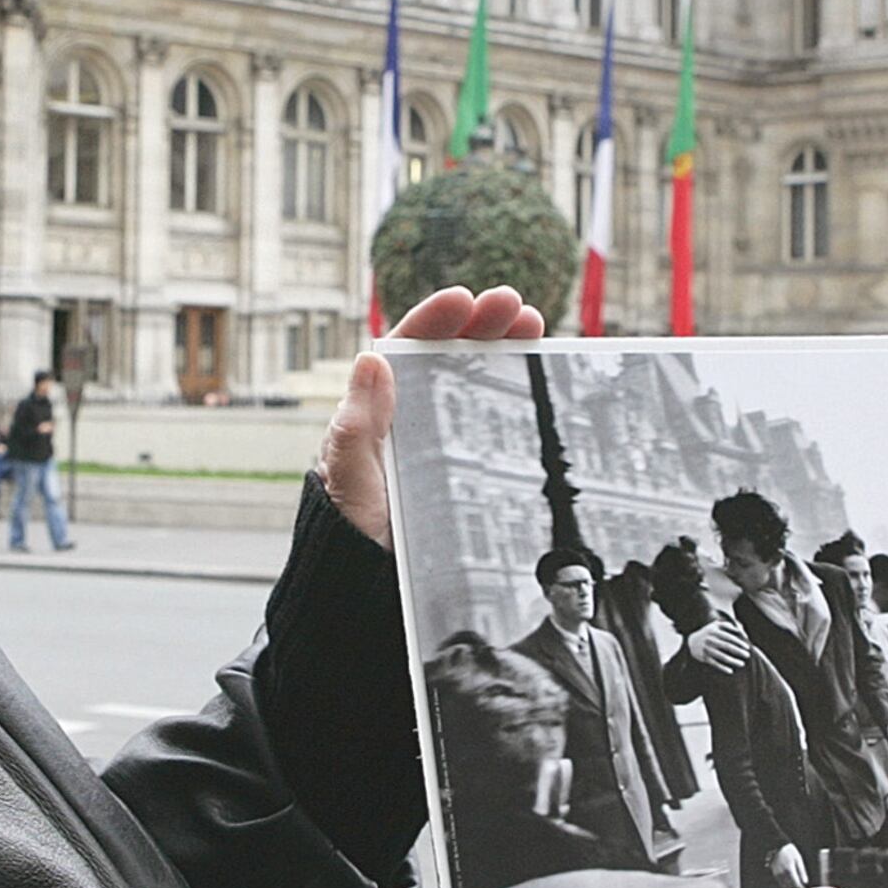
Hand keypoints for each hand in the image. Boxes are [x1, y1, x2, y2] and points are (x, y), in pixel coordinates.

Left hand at [319, 286, 543, 546]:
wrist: (370, 588)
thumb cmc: (351, 532)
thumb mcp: (349, 478)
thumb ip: (357, 426)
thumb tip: (371, 359)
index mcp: (375, 411)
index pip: (404, 351)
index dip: (434, 321)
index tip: (464, 300)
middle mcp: (408, 418)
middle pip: (446, 357)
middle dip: (480, 326)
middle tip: (515, 308)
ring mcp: (439, 441)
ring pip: (474, 382)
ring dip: (502, 351)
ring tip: (533, 329)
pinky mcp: (465, 467)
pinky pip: (492, 420)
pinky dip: (515, 394)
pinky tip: (538, 378)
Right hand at [685, 618, 749, 673]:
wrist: (691, 642)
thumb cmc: (708, 633)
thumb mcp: (715, 625)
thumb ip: (729, 625)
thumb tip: (741, 631)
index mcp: (714, 631)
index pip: (729, 637)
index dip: (739, 642)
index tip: (747, 647)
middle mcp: (710, 640)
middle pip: (727, 646)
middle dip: (738, 651)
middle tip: (748, 655)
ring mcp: (707, 649)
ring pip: (722, 656)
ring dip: (733, 661)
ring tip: (742, 664)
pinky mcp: (704, 658)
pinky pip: (715, 664)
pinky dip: (722, 668)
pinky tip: (730, 671)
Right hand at [766, 843, 807, 887]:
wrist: (777, 844)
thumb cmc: (790, 851)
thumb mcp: (798, 859)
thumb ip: (802, 871)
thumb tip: (805, 882)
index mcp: (789, 870)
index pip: (796, 885)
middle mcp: (781, 873)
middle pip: (789, 887)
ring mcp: (776, 873)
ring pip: (784, 886)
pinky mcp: (774, 872)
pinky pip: (780, 882)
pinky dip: (785, 884)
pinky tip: (790, 883)